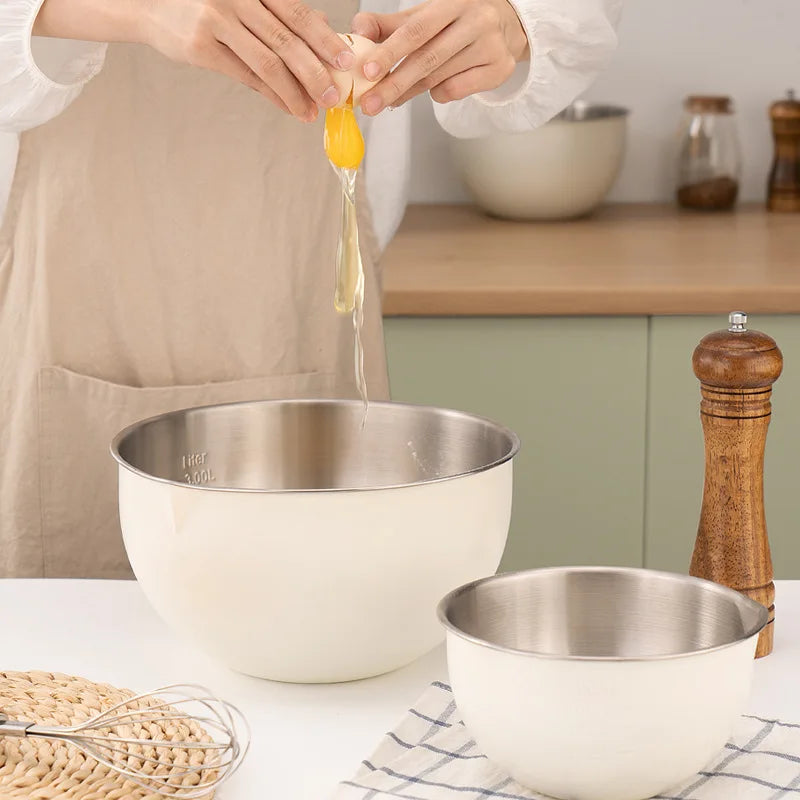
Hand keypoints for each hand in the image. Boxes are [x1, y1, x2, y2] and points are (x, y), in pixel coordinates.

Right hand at [34, 0, 356, 120]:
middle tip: (337, 94)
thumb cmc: (202, 4)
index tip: (347, 61)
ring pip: (270, 61)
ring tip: (315, 110)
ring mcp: (218, 19)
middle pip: (289, 39)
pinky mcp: (202, 47)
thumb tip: (316, 50)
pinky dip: (273, 95)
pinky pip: (247, 77)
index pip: (298, 13)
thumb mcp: (239, 2)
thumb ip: (273, 19)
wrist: (147, 3)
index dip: (325, 39)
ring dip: (297, 91)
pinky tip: (289, 107)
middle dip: (318, 71)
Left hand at [351, 0, 528, 114]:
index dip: (389, 52)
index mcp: (451, 3)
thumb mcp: (423, 17)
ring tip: (391, 99)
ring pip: (440, 78)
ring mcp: (491, 46)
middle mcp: (475, 21)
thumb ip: (389, 26)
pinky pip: (457, 90)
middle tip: (370, 105)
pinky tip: (437, 87)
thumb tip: (358, 31)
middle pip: (427, 59)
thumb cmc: (454, 23)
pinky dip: (440, 93)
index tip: (366, 72)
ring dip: (409, 93)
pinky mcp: (500, 68)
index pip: (416, 30)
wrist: (504, 25)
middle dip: (394, 85)